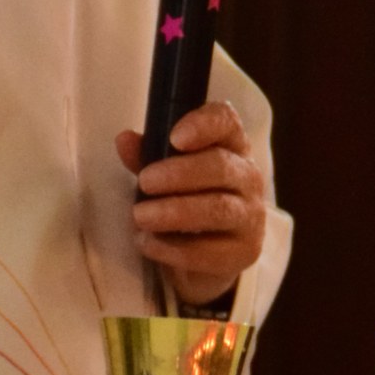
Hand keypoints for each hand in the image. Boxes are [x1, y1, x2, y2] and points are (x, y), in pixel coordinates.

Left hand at [116, 100, 265, 304]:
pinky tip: (148, 243)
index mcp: (230, 146)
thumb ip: (147, 156)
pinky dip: (173, 248)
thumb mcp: (166, 174)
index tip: (175, 137)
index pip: (226, 122)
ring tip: (140, 216)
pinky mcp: (245, 251)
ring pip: (218, 209)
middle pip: (220, 166)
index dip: (203, 125)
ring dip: (174, 212)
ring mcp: (250, 216)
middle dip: (179, 173)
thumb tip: (124, 140)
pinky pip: (209, 251)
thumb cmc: (188, 200)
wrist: (211, 253)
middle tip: (144, 182)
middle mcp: (248, 177)